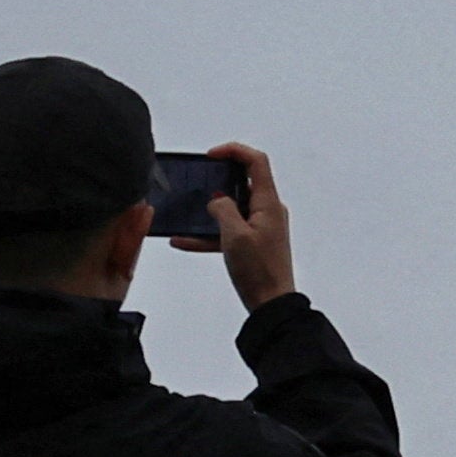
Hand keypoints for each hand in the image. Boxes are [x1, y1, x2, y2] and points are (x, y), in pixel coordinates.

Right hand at [201, 138, 297, 309]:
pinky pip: (229, 232)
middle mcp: (268, 211)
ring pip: (232, 209)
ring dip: (210, 211)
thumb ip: (223, 210)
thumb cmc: (259, 271)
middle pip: (244, 182)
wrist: (272, 305)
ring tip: (186, 212)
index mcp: (268, 203)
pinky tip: (183, 241)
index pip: (256, 162)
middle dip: (218, 180)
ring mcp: (261, 227)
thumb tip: (217, 199)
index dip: (234, 151)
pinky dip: (209, 234)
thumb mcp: (234, 236)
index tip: (211, 155)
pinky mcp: (254, 244)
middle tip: (198, 181)